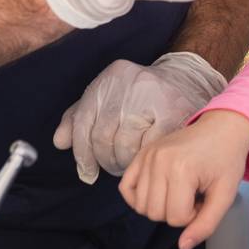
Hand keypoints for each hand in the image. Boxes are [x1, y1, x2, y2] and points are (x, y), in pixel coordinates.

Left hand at [54, 51, 227, 183]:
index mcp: (111, 77)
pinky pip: (148, 147)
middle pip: (103, 136)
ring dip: (123, 162)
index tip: (86, 172)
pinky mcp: (173, 112)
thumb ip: (80, 116)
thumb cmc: (142, 93)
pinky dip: (143, 157)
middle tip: (112, 167)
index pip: (83, 121)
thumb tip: (60, 142)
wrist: (188, 78)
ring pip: (124, 145)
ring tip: (127, 163)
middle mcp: (129, 82)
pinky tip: (144, 156)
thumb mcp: (108, 95)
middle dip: (105, 160)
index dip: (81, 153)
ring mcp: (152, 96)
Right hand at [120, 109, 248, 248]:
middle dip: (176, 211)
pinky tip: (157, 191)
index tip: (203, 198)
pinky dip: (137, 197)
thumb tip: (183, 247)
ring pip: (140, 206)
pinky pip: (125, 187)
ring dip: (159, 205)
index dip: (192, 215)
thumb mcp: (225, 194)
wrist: (222, 128)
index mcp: (182, 169)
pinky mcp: (141, 153)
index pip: (175, 218)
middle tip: (193, 194)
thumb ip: (206, 224)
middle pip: (155, 214)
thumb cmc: (226, 160)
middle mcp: (159, 161)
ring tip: (179, 190)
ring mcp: (147, 155)